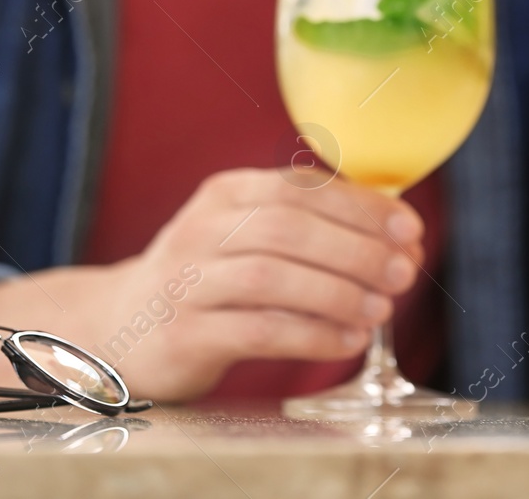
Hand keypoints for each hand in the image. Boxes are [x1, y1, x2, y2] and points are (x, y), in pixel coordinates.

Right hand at [0, 168, 423, 401]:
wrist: (119, 329)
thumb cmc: (208, 280)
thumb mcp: (248, 236)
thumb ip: (312, 228)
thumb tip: (400, 238)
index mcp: (226, 194)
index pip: (299, 187)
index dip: (360, 206)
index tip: (409, 228)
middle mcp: (202, 229)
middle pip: (289, 228)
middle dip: (356, 249)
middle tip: (404, 272)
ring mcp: (187, 281)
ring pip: (272, 276)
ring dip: (337, 292)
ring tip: (381, 309)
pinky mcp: (183, 333)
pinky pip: (256, 330)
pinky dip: (310, 334)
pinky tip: (347, 341)